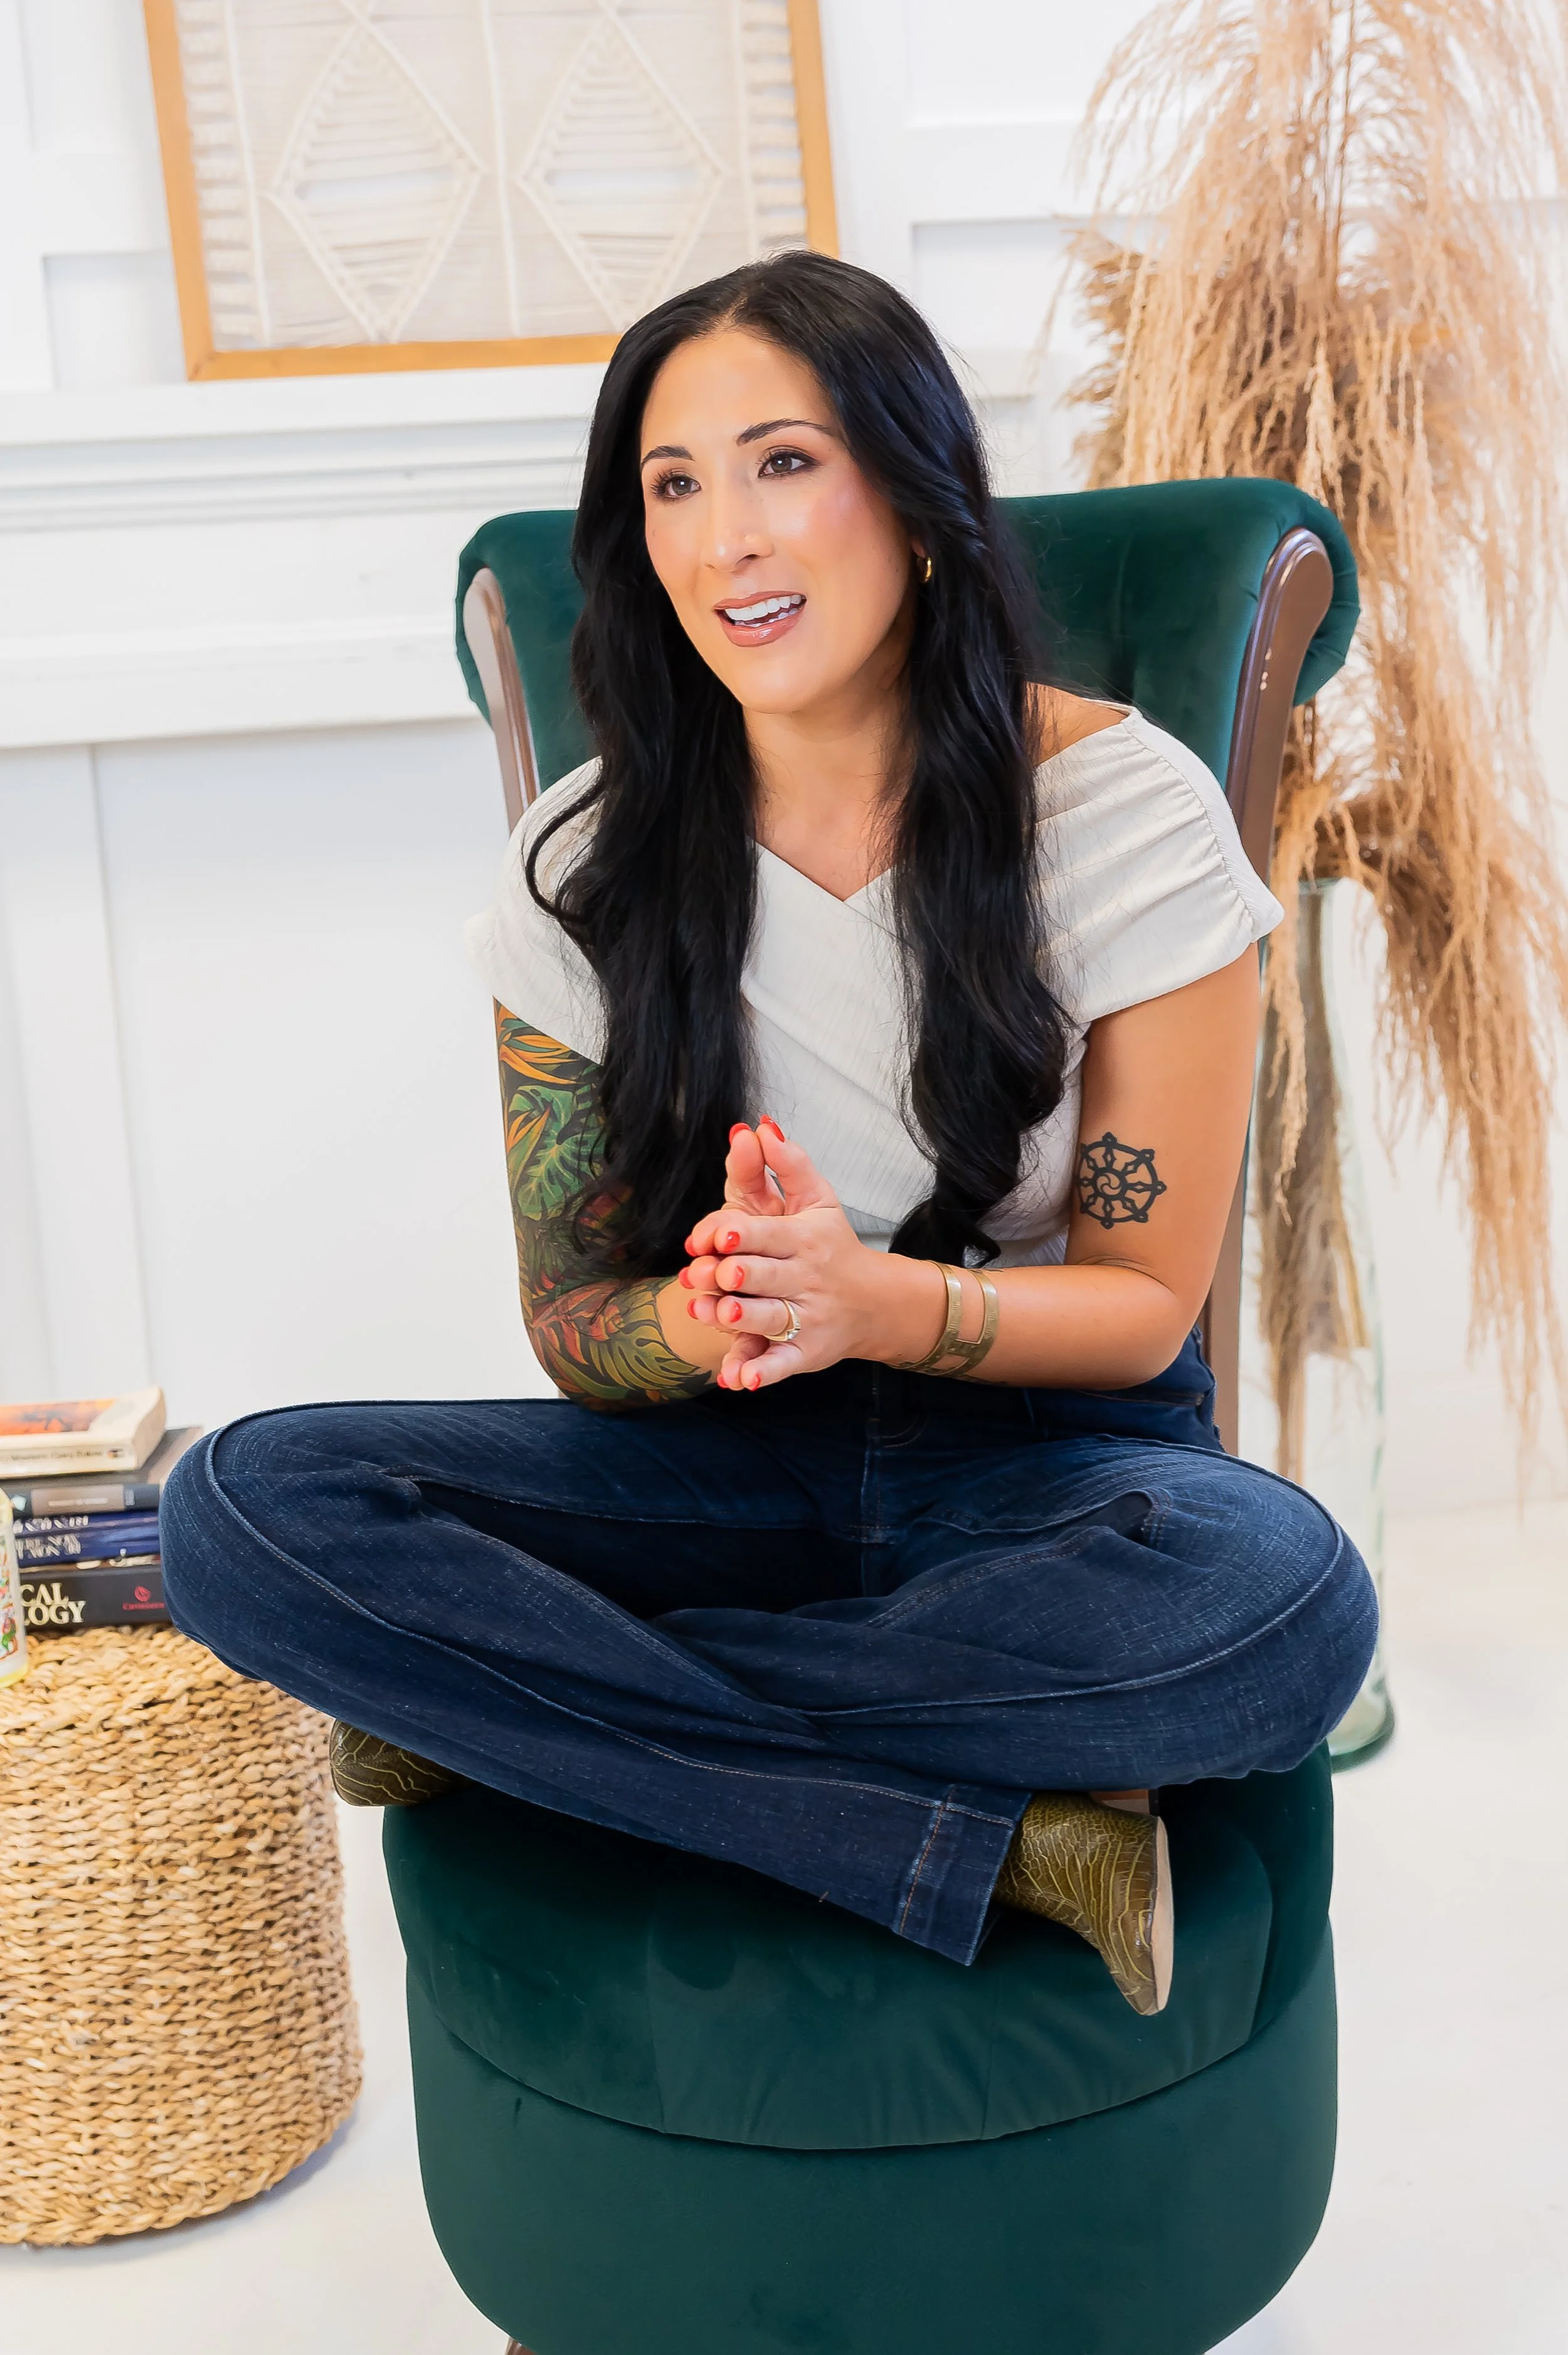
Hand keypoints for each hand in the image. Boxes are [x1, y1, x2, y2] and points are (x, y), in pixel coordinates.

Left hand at [682, 1121, 942, 1390]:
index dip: (742, 1234)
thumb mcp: (818, 1199)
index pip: (770, 1234)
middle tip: (707, 1275)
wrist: (874, 1301)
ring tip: (711, 1314)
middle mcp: (807, 1279)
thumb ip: (789, 1163)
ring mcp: (808, 1318)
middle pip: (766, 1277)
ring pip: (769, 1319)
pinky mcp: (806, 1352)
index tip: (718, 1236)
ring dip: (739, 1320)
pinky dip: (762, 1373)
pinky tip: (738, 1381)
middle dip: (737, 1277)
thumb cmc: (831, 1244)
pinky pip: (783, 1365)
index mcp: (806, 1239)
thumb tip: (759, 1126)